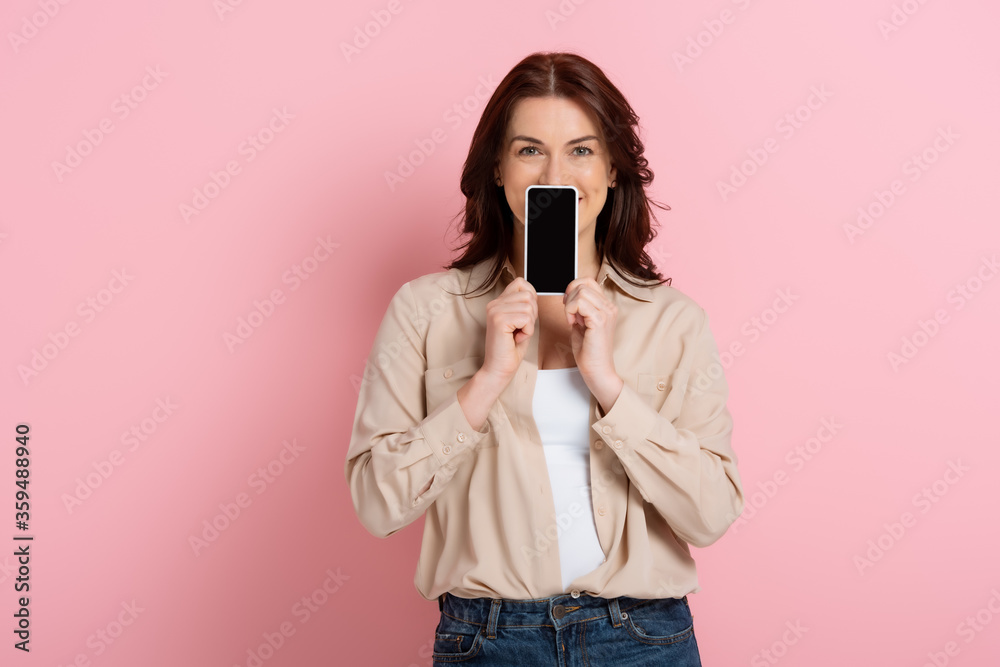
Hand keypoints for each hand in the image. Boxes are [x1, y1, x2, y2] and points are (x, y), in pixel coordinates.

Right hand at [480, 278, 537, 385]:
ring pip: (529, 306)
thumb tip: (533, 292)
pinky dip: (527, 331)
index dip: (531, 298)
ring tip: (517, 334)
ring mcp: (495, 311)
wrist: (499, 368)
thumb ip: (524, 305)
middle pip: (528, 295)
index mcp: (498, 302)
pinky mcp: (499, 320)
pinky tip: (516, 338)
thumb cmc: (511, 348)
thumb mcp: (521, 321)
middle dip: (532, 314)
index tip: (525, 317)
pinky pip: (526, 318)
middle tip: (520, 329)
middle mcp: (494, 304)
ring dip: (529, 324)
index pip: (520, 283)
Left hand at [563, 278, 623, 409]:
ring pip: (581, 291)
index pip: (589, 281)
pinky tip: (572, 323)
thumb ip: (578, 309)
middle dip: (569, 297)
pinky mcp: (600, 321)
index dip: (573, 288)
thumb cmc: (589, 351)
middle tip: (569, 314)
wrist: (597, 371)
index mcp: (606, 306)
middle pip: (584, 284)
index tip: (568, 304)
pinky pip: (580, 303)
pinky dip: (570, 311)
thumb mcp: (581, 324)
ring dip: (570, 304)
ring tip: (572, 320)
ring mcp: (606, 313)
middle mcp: (609, 307)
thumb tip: (569, 296)